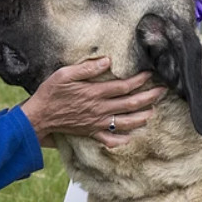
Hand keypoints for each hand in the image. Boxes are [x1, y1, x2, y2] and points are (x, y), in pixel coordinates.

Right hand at [19, 57, 164, 146]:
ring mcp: (97, 124)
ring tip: (153, 112)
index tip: (150, 74)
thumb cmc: (50, 93)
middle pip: (131, 105)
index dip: (139, 80)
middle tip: (162, 91)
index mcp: (95, 93)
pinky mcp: (91, 133)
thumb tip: (107, 61)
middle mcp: (99, 110)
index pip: (124, 87)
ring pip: (126, 123)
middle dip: (149, 97)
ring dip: (142, 117)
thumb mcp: (65, 74)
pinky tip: (131, 136)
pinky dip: (123, 139)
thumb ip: (87, 69)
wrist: (39, 117)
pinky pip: (110, 140)